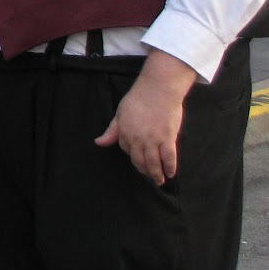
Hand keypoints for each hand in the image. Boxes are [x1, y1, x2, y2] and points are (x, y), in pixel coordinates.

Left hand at [94, 49, 196, 183]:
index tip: (139, 158)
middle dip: (144, 171)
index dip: (133, 155)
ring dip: (156, 174)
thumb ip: (112, 131)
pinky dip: (169, 167)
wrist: (158, 89)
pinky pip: (168, 157)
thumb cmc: (139, 98)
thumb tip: (98, 143)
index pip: (126, 150)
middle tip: (150, 177)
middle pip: (140, 161)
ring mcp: (153, 140)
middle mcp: (137, 139)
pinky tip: (170, 173)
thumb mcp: (120, 114)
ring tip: (159, 180)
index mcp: (125, 133)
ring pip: (153, 163)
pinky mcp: (167, 138)